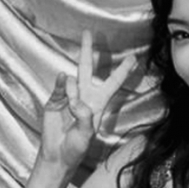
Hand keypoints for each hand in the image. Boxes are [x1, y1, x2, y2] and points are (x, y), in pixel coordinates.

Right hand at [40, 30, 136, 168]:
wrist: (57, 154)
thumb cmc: (76, 148)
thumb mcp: (87, 135)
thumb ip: (85, 118)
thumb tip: (75, 101)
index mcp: (98, 104)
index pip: (112, 83)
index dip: (122, 71)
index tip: (134, 58)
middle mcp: (84, 97)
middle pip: (87, 69)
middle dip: (88, 51)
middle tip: (88, 32)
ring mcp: (68, 97)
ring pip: (72, 79)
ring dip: (72, 89)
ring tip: (71, 107)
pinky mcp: (54, 100)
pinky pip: (59, 87)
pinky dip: (61, 85)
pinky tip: (63, 81)